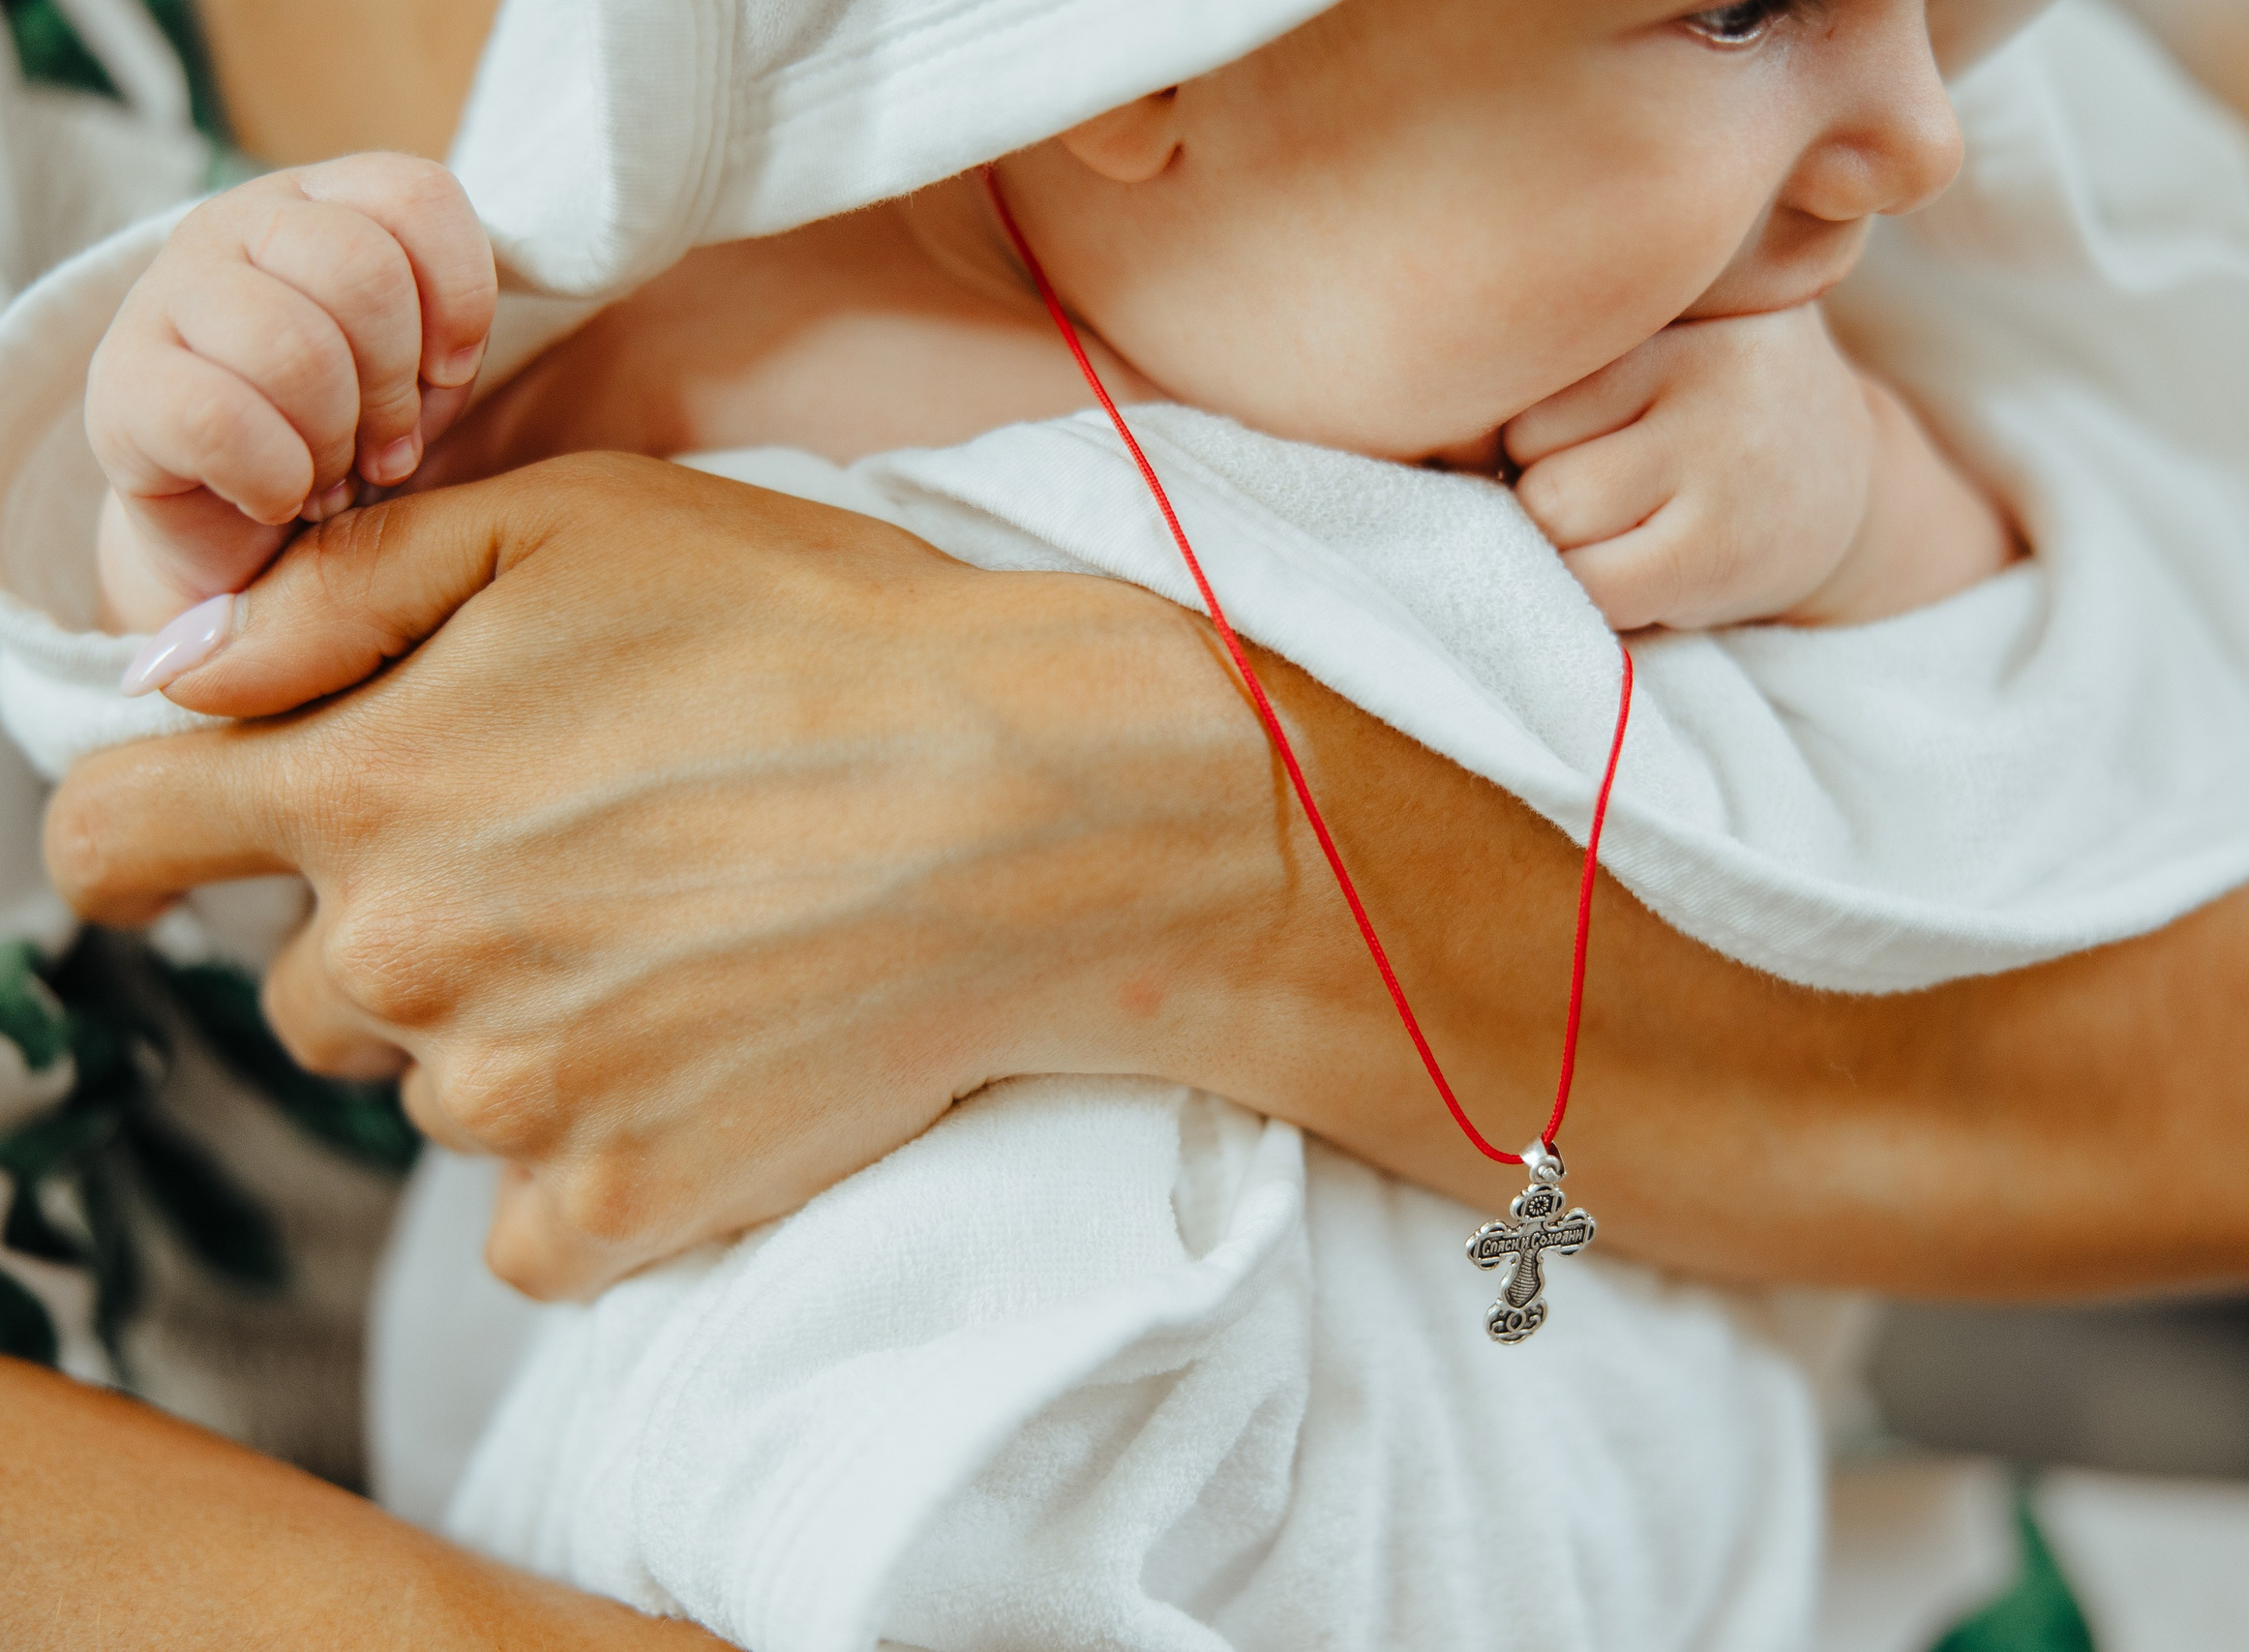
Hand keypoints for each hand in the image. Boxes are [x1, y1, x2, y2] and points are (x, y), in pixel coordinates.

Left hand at [47, 455, 1288, 1297]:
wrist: (1057, 813)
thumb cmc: (833, 642)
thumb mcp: (582, 525)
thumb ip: (341, 589)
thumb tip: (186, 670)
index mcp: (370, 784)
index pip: (111, 842)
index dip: (138, 839)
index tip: (187, 851)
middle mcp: (408, 960)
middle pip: (303, 984)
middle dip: (401, 927)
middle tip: (586, 863)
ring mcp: (515, 1104)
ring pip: (434, 1095)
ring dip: (518, 1038)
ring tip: (687, 948)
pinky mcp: (624, 1210)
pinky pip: (532, 1224)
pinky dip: (596, 1161)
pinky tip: (706, 1063)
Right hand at [85, 155, 495, 632]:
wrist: (257, 552)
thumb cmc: (366, 454)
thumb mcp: (438, 384)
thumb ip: (467, 331)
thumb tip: (513, 342)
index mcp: (327, 205)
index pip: (418, 196)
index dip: (457, 301)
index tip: (453, 376)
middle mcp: (240, 226)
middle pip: (359, 269)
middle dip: (398, 385)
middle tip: (388, 449)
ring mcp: (170, 297)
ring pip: (292, 341)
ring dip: (334, 436)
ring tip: (333, 474)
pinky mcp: (124, 387)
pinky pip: (223, 417)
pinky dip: (276, 476)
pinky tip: (280, 496)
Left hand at [1504, 305, 2013, 629]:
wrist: (1846, 485)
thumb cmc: (1708, 405)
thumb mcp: (1661, 329)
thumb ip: (1567, 340)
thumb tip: (1429, 405)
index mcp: (1679, 299)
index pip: (1529, 370)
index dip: (1525, 424)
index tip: (1574, 435)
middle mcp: (1708, 364)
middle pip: (1529, 445)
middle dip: (1539, 483)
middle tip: (1608, 487)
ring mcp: (1720, 458)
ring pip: (1551, 514)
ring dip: (1565, 542)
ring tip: (1631, 524)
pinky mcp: (1720, 550)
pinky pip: (1593, 585)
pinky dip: (1596, 594)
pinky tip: (1649, 569)